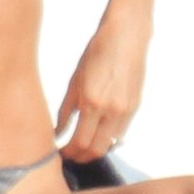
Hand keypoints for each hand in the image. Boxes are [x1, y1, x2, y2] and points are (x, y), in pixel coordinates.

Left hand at [55, 21, 146, 161]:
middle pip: (97, 150)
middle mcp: (112, 111)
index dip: (69, 153)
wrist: (126, 36)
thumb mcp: (75, 81)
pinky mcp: (135, 107)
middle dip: (81, 157)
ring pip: (110, 144)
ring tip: (81, 146)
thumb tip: (58, 132)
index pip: (80, 142)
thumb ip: (66, 110)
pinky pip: (120, 132)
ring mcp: (127, 110)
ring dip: (95, 150)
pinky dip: (107, 138)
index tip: (60, 154)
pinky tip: (97, 133)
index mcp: (93, 103)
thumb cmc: (97, 53)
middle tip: (69, 156)